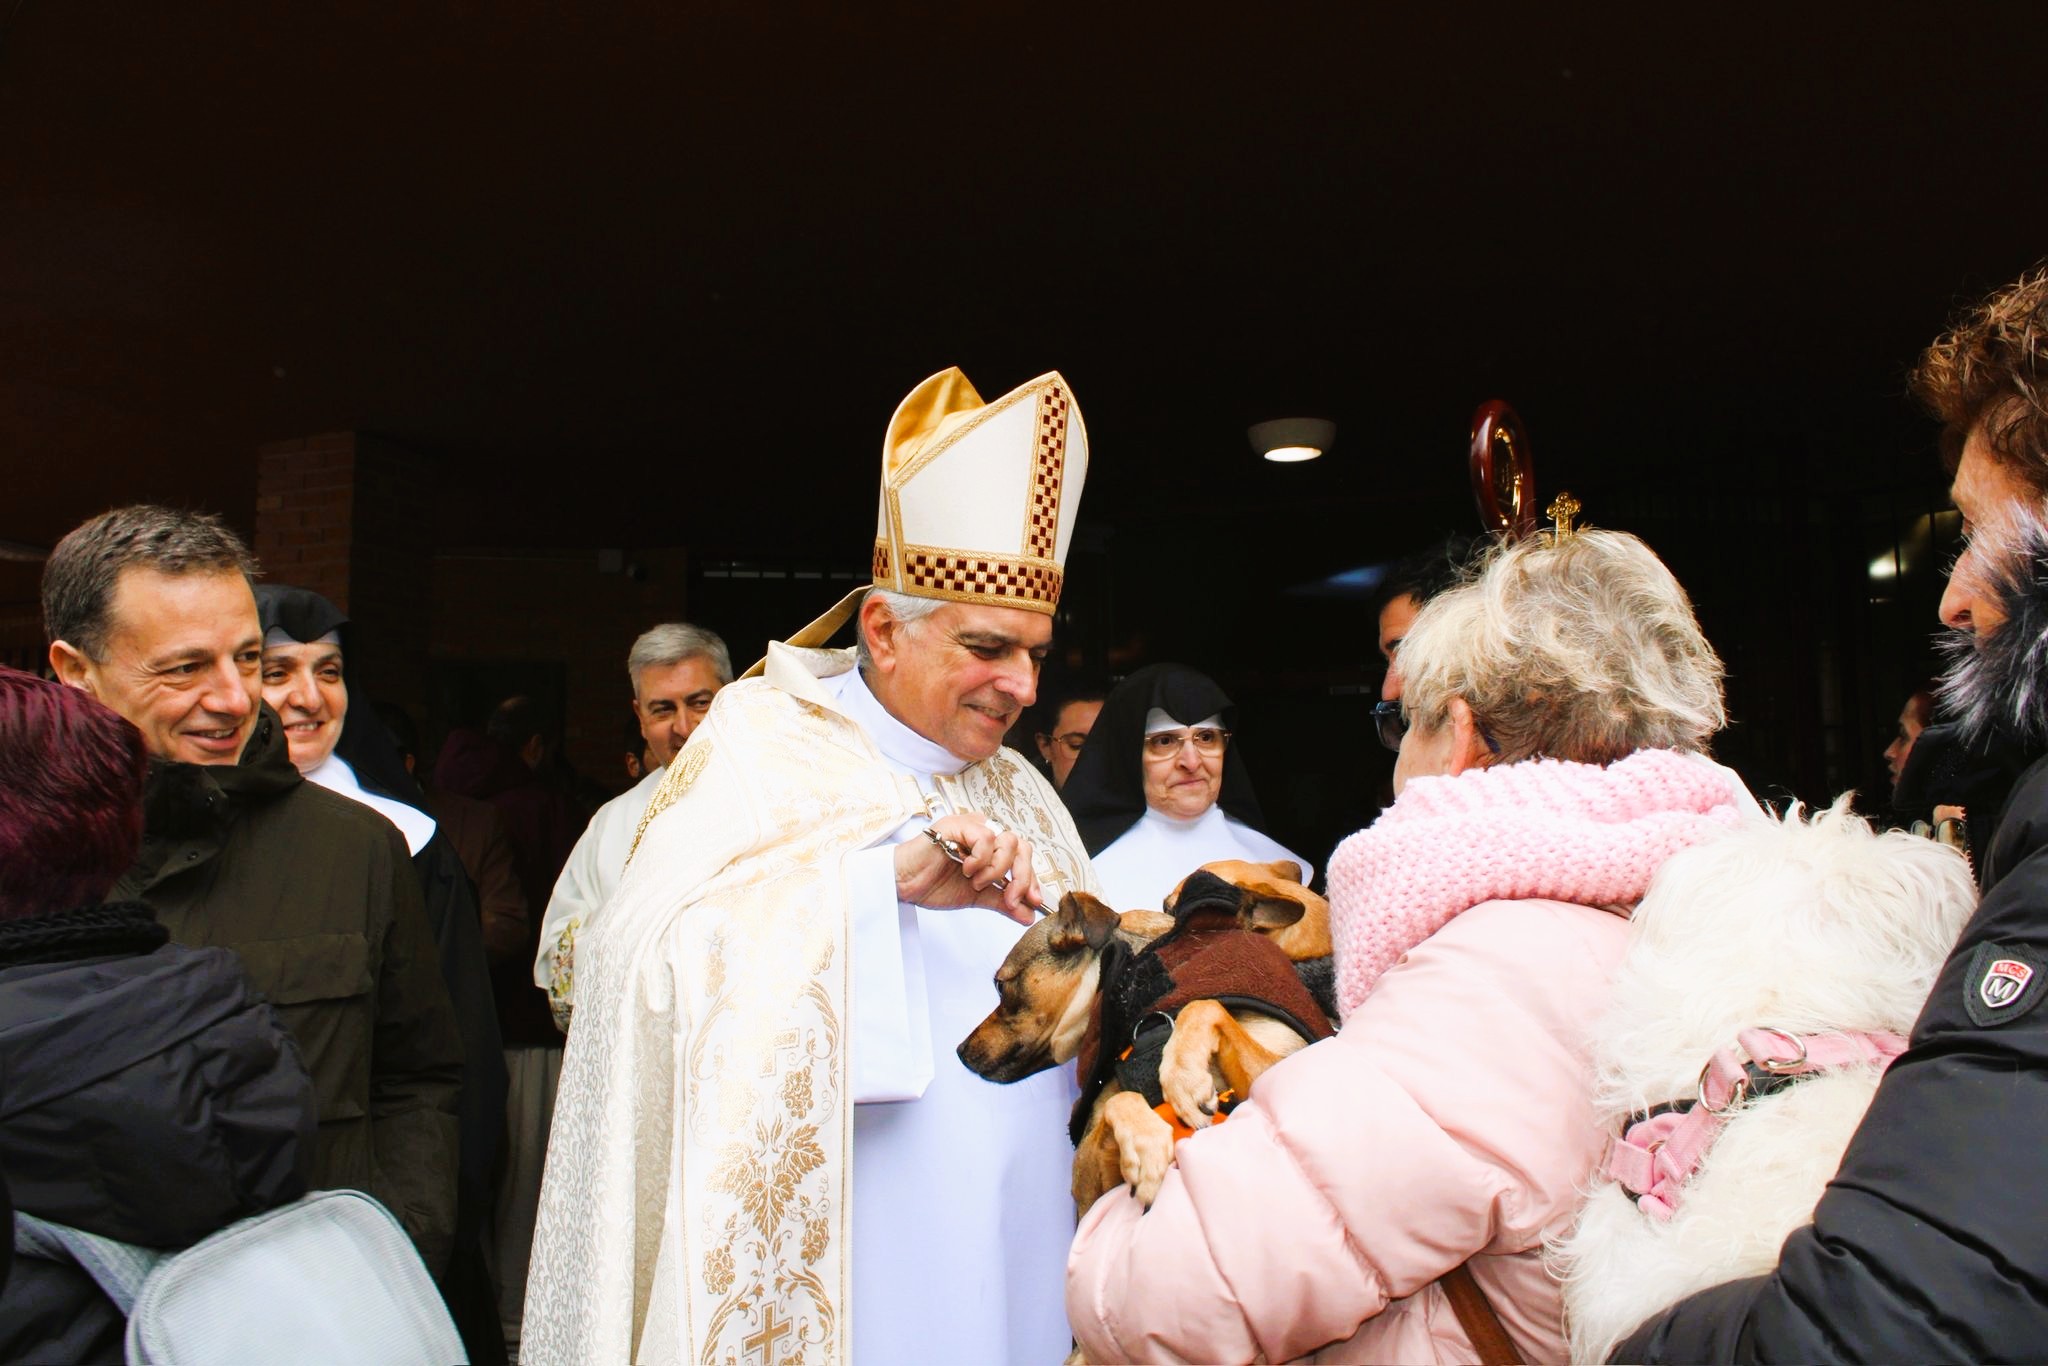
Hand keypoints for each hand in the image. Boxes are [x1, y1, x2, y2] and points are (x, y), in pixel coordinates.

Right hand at [894, 812, 1041, 923]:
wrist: (904, 885)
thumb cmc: (934, 884)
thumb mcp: (977, 898)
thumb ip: (1003, 903)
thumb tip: (1029, 916)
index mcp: (991, 848)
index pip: (1024, 857)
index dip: (1032, 879)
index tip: (1034, 902)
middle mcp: (985, 834)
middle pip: (1022, 847)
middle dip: (1022, 877)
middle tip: (1009, 898)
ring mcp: (972, 827)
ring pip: (1007, 842)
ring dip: (996, 869)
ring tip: (976, 882)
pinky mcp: (958, 825)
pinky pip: (985, 837)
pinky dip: (981, 858)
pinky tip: (966, 869)